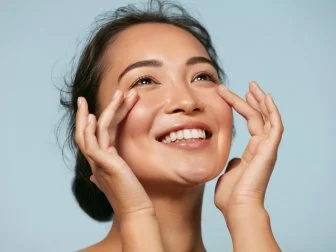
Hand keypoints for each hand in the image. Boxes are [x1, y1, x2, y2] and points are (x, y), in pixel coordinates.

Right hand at [75, 89, 153, 217]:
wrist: (136, 210)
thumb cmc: (130, 195)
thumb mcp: (118, 179)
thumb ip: (109, 171)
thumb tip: (95, 175)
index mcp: (101, 160)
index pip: (96, 135)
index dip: (97, 119)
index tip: (101, 105)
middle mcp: (96, 160)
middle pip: (89, 130)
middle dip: (91, 111)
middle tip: (97, 94)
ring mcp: (97, 162)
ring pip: (92, 132)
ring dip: (104, 111)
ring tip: (118, 93)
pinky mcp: (103, 165)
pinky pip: (92, 143)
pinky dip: (92, 129)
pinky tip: (95, 117)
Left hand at [214, 81, 283, 217]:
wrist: (237, 208)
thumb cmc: (231, 195)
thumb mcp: (229, 172)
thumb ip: (233, 163)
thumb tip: (233, 159)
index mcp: (252, 151)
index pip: (251, 123)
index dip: (244, 107)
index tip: (233, 95)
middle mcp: (262, 147)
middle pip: (261, 117)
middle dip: (254, 100)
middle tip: (249, 85)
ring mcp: (267, 148)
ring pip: (267, 118)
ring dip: (261, 101)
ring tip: (253, 86)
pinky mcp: (269, 150)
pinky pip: (275, 126)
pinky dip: (272, 111)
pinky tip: (266, 98)